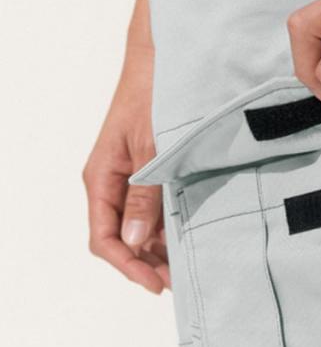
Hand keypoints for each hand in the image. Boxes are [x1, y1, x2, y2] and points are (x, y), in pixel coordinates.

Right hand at [82, 0, 168, 293]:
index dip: (127, 265)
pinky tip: (191, 240)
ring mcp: (134, 183)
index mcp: (102, 179)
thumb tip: (137, 241)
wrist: (166, 63)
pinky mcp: (154, 177)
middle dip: (148, 264)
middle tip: (179, 282)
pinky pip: (157, 213)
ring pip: (142, 230)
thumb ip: (145, 195)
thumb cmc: (152, 97)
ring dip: (161, 251)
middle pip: (123, 240)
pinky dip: (172, 230)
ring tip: (189, 267)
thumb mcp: (150, 149)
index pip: (104, 238)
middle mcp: (115, 186)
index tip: (155, 283)